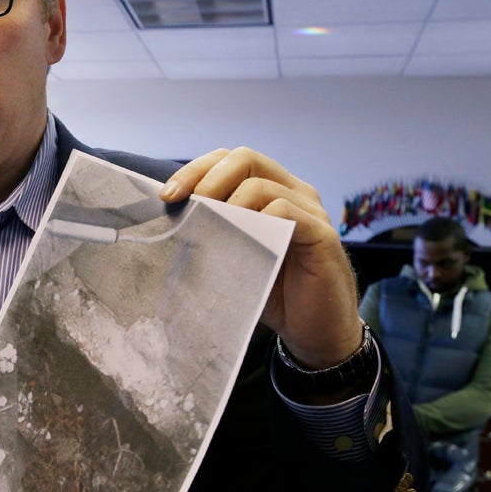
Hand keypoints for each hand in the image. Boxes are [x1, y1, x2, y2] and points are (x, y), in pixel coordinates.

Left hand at [160, 147, 359, 368]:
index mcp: (271, 190)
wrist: (314, 332)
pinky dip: (256, 222)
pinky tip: (240, 244)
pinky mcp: (322, 234)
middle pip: (245, 159)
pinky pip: (285, 212)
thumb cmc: (272, 292)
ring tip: (208, 231)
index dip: (196, 170)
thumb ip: (212, 234)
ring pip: (261, 185)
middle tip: (188, 207)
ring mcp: (310, 210)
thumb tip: (168, 224)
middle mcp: (293, 192)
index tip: (169, 196)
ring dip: (226, 206)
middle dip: (207, 178)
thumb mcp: (234, 257)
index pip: (230, 159)